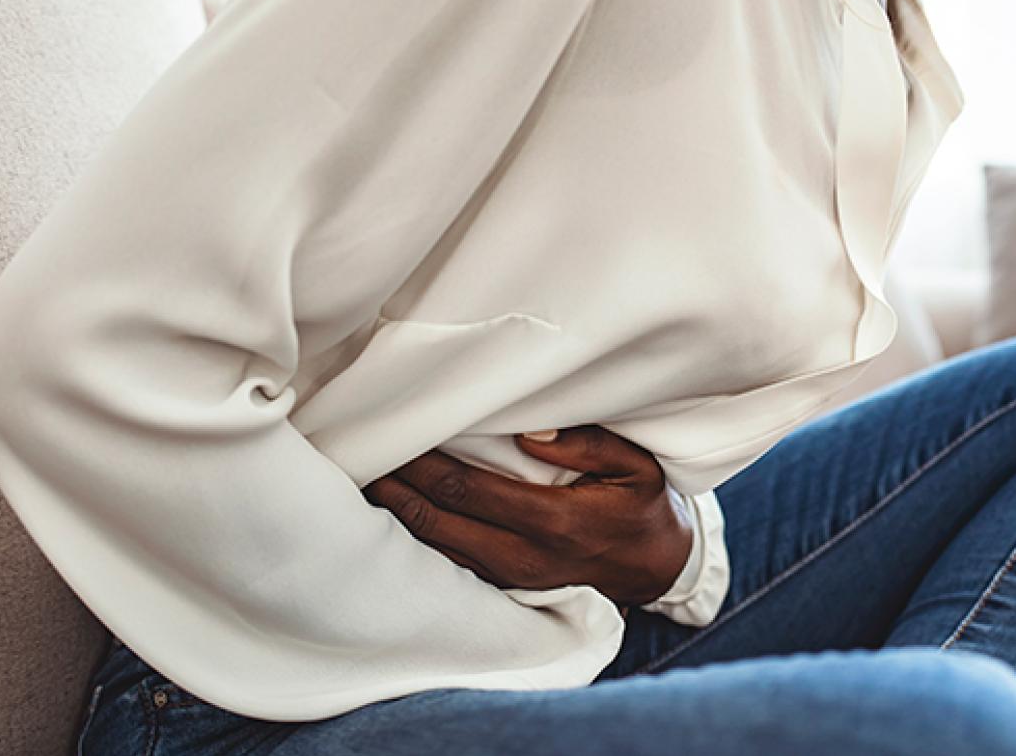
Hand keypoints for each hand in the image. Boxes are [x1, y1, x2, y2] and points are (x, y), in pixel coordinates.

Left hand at [361, 425, 694, 607]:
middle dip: (396, 485)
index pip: (468, 490)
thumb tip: (531, 431)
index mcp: (554, 521)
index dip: (424, 464)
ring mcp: (510, 576)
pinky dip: (417, 533)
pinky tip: (395, 508)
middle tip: (359, 449)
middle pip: (437, 520)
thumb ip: (587, 445)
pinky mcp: (504, 583)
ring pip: (435, 546)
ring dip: (397, 511)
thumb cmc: (643, 507)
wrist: (655, 568)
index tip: (398, 431)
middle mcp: (524, 555)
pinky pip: (448, 559)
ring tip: (364, 475)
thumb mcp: (636, 467)